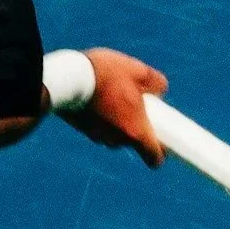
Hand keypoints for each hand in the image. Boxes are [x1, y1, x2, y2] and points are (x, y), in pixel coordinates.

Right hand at [62, 47, 168, 166]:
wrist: (67, 78)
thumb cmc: (106, 75)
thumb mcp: (138, 70)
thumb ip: (156, 82)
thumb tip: (160, 90)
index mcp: (136, 131)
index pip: (155, 158)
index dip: (160, 152)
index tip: (162, 140)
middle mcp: (117, 140)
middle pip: (132, 141)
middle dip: (135, 125)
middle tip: (135, 103)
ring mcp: (97, 136)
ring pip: (114, 134)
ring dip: (117, 120)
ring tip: (113, 94)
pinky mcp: (82, 129)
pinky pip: (98, 127)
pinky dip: (101, 117)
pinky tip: (97, 96)